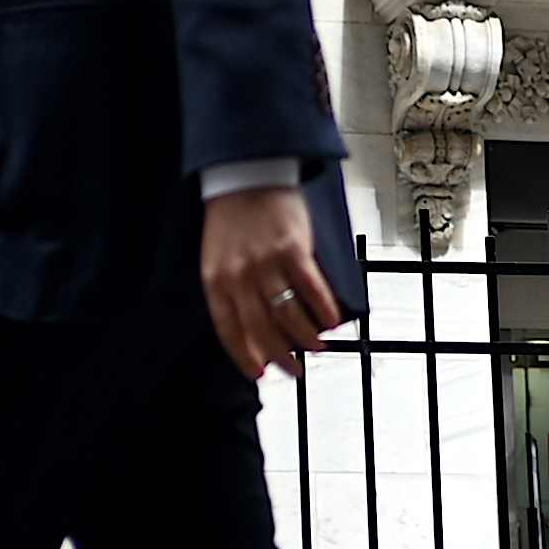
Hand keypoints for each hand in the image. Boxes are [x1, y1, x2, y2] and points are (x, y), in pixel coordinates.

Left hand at [202, 181, 349, 382]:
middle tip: (295, 371)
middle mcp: (239, 276)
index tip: (260, 374)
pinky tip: (333, 320)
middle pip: (261, 330)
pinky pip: (311, 288)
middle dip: (280, 358)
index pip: (229, 330)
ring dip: (306, 338)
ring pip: (288, 315)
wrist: (246, 174)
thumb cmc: (232, 220)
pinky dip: (324, 309)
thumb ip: (230, 290)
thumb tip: (253, 329)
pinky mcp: (292, 249)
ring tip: (317, 348)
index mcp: (216, 280)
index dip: (246, 356)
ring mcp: (266, 263)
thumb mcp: (218, 258)